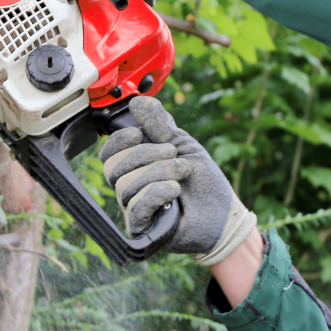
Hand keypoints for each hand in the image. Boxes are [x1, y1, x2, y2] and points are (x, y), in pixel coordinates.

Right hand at [98, 96, 257, 265]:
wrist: (223, 213)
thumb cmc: (202, 183)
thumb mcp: (182, 145)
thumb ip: (159, 125)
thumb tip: (137, 102)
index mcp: (135, 168)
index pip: (108, 154)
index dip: (117, 141)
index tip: (137, 133)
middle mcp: (130, 188)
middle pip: (114, 168)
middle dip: (146, 154)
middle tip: (174, 155)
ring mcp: (134, 210)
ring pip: (126, 186)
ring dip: (159, 172)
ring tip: (183, 173)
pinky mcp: (143, 229)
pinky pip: (136, 207)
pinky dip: (156, 192)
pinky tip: (175, 190)